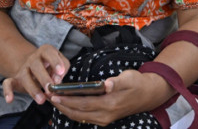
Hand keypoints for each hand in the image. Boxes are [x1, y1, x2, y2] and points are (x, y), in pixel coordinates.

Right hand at [2, 45, 68, 105]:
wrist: (31, 66)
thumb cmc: (49, 65)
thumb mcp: (59, 62)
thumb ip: (63, 67)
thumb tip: (59, 78)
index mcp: (44, 51)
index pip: (49, 52)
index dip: (55, 62)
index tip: (61, 73)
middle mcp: (33, 59)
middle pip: (36, 65)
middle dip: (44, 78)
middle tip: (51, 88)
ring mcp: (23, 69)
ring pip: (25, 76)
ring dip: (33, 89)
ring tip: (41, 99)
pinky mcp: (15, 79)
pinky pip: (8, 84)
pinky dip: (7, 91)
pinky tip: (9, 99)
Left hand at [49, 69, 166, 125]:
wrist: (150, 95)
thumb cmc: (138, 83)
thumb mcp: (130, 78)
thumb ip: (118, 82)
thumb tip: (107, 84)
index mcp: (110, 104)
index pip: (83, 104)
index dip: (67, 101)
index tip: (54, 95)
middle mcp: (106, 115)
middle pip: (78, 113)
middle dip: (61, 106)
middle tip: (48, 97)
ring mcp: (105, 119)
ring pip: (80, 117)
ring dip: (66, 110)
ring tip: (53, 101)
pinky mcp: (105, 118)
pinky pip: (85, 117)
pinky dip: (74, 112)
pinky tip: (66, 105)